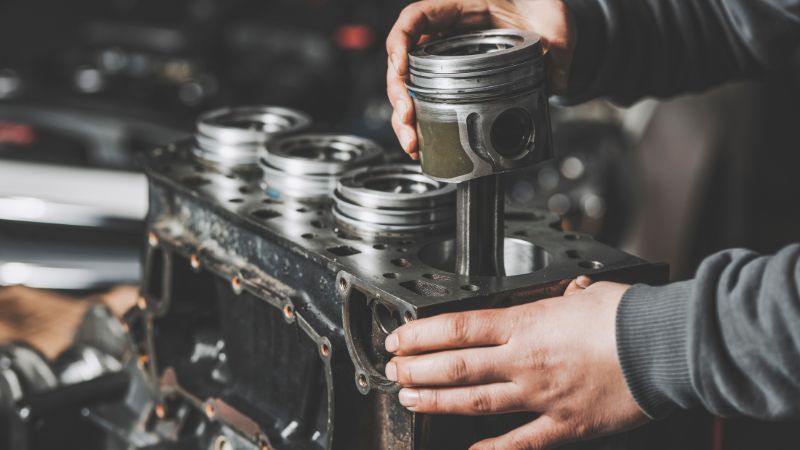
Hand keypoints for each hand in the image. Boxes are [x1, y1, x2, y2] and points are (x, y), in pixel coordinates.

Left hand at [383, 277, 647, 448]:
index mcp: (527, 323)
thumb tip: (568, 292)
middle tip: (393, 373)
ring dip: (438, 402)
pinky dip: (493, 449)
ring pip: (476, 401)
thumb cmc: (629, 316)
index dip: (421, 334)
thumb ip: (566, 297)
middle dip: (417, 370)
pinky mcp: (564, 424)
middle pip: (457, 365)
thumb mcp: (588, 293)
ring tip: (410, 401)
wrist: (666, 347)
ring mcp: (541, 394)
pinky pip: (520, 441)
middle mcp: (525, 359)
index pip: (459, 327)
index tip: (398, 339)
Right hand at [386, 0, 576, 157]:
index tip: (401, 67)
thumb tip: (555, 81)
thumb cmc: (539, 9)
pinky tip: (421, 146)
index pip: (416, 18)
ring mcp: (443, 61)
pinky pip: (425, 102)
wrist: (544, 22)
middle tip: (408, 120)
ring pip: (409, 88)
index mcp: (458, 8)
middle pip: (404, 62)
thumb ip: (556, 46)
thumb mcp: (552, 20)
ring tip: (413, 143)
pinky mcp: (449, 83)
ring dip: (405, 119)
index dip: (401, 42)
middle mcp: (444, 35)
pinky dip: (420, 126)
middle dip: (400, 95)